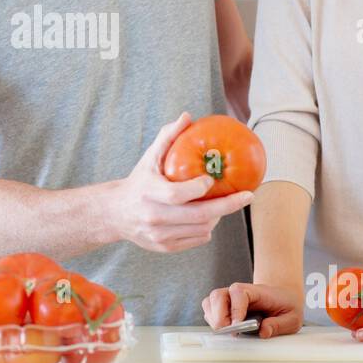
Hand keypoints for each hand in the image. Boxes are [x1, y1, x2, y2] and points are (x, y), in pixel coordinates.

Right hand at [110, 112, 253, 253]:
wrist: (115, 214)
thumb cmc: (139, 181)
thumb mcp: (149, 158)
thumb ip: (168, 136)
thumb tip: (187, 116)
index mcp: (148, 193)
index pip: (178, 194)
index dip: (199, 188)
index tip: (212, 179)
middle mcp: (153, 216)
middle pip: (198, 216)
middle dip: (228, 206)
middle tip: (247, 196)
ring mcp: (159, 235)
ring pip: (202, 229)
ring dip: (218, 216)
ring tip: (224, 203)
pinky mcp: (165, 247)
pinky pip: (197, 239)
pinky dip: (207, 227)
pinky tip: (209, 216)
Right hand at [201, 281, 302, 337]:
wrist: (282, 297)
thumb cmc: (285, 306)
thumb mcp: (292, 317)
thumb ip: (279, 325)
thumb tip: (263, 331)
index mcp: (255, 291)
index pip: (238, 293)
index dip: (235, 309)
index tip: (237, 325)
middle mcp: (237, 292)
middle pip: (218, 296)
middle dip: (219, 316)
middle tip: (229, 332)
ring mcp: (228, 298)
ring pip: (210, 302)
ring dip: (213, 319)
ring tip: (227, 331)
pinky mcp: (222, 307)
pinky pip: (209, 311)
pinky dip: (212, 321)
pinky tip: (225, 329)